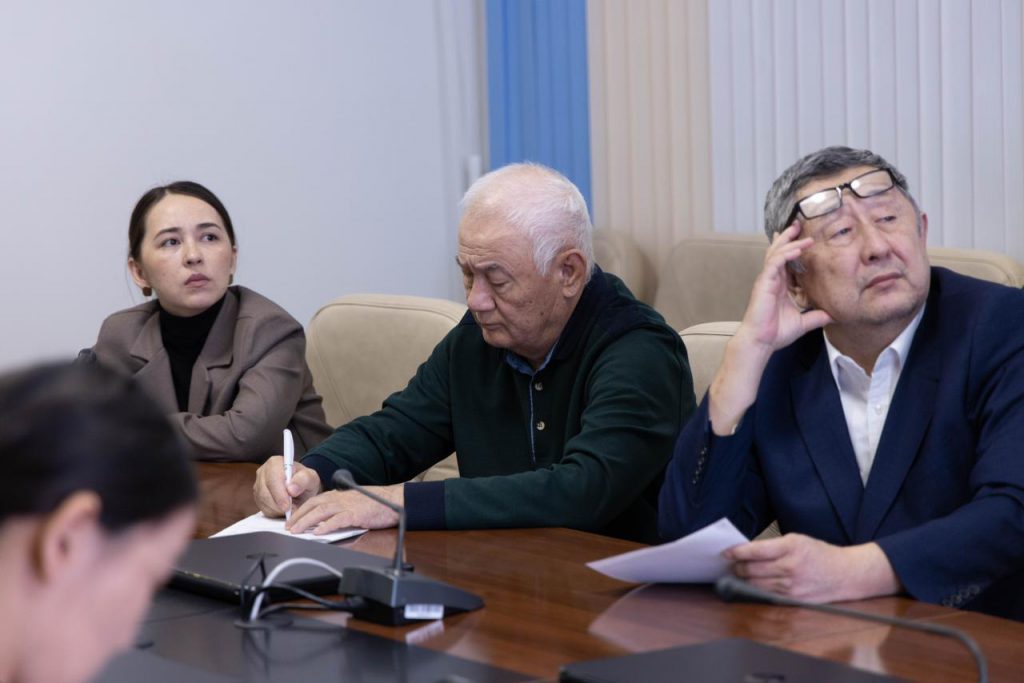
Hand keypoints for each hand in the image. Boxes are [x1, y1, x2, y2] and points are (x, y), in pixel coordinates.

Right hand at [253, 455, 321, 516]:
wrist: (301, 489)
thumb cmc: (305, 481)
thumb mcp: (311, 478)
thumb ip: (304, 480)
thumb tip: (291, 489)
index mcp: (275, 463)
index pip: (273, 477)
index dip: (279, 493)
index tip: (288, 505)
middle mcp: (263, 472)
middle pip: (264, 492)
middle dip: (278, 505)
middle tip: (292, 511)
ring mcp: (258, 485)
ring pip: (263, 502)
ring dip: (277, 509)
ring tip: (291, 509)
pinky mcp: (257, 497)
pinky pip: (263, 508)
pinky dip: (275, 513)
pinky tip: (284, 510)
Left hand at [286, 484, 403, 533]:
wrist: (392, 501)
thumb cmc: (373, 504)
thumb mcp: (351, 504)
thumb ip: (337, 510)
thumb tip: (322, 521)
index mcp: (337, 496)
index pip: (313, 502)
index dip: (300, 511)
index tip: (290, 521)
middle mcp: (339, 498)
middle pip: (313, 506)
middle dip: (298, 517)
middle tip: (288, 527)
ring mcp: (346, 506)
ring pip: (321, 512)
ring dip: (306, 521)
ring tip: (296, 531)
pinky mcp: (355, 514)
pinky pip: (337, 520)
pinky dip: (326, 526)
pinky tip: (317, 532)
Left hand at [724, 534, 899, 602]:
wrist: (846, 574)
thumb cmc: (820, 553)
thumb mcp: (797, 540)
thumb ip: (773, 546)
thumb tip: (747, 551)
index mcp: (791, 547)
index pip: (756, 551)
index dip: (737, 552)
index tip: (726, 552)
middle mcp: (790, 567)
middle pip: (752, 570)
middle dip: (738, 567)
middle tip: (732, 563)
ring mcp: (792, 586)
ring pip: (757, 584)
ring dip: (745, 579)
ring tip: (740, 573)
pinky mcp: (793, 599)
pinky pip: (767, 594)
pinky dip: (757, 589)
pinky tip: (753, 584)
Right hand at [739, 223, 833, 353]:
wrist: (761, 341)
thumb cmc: (776, 333)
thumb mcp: (803, 322)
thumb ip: (816, 317)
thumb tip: (833, 316)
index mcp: (779, 286)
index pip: (785, 262)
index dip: (793, 249)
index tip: (803, 238)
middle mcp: (771, 280)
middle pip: (778, 252)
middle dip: (787, 237)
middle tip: (798, 224)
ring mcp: (766, 280)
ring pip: (776, 253)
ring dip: (788, 241)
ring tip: (799, 231)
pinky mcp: (763, 283)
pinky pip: (774, 263)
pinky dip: (785, 254)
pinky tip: (796, 248)